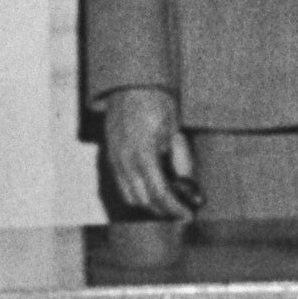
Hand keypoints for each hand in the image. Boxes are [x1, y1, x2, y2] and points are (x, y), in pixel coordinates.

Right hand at [99, 86, 197, 217]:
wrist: (131, 83)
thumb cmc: (155, 101)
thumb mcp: (175, 130)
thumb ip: (180, 160)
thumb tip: (188, 185)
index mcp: (143, 153)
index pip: (159, 193)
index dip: (175, 208)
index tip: (187, 215)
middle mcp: (124, 160)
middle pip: (144, 201)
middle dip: (164, 210)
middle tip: (181, 212)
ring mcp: (114, 159)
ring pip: (130, 196)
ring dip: (149, 204)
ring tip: (168, 202)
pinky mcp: (110, 156)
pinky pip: (122, 185)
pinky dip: (137, 193)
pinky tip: (152, 188)